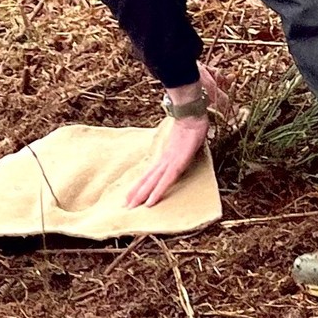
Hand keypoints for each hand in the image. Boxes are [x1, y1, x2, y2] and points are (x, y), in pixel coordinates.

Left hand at [126, 63, 231, 206]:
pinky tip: (150, 202)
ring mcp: (170, 161)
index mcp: (167, 155)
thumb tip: (187, 141)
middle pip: (148, 179)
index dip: (143, 183)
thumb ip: (184, 143)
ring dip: (142, 195)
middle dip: (137, 193)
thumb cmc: (192, 121)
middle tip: (125, 206)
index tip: (133, 193)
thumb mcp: (186, 137)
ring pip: (153, 182)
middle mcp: (165, 159)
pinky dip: (157, 192)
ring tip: (131, 206)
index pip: (152, 172)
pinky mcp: (177, 162)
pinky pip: (166, 181)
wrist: (192, 110)